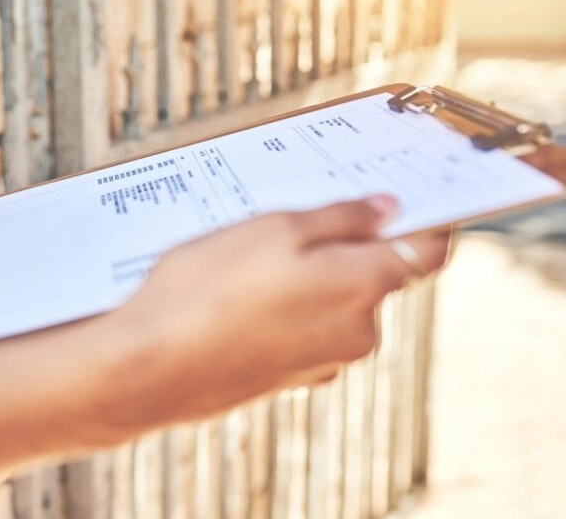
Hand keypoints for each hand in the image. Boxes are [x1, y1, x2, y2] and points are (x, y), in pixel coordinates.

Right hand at [94, 196, 449, 435]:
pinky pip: (300, 329)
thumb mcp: (272, 229)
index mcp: (363, 286)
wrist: (149, 367)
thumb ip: (340, 217)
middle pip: (371, 274)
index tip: (400, 197)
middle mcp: (357, 332)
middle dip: (338, 247)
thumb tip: (386, 209)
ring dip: (302, 278)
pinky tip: (231, 296)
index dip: (421, 217)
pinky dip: (279, 309)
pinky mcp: (290, 377)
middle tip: (283, 221)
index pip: (426, 248)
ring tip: (240, 262)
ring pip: (330, 302)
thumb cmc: (204, 292)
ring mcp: (324, 360)